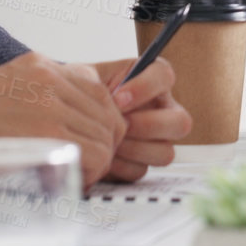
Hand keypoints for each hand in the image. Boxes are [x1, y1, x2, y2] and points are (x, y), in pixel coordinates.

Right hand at [0, 52, 126, 189]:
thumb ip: (45, 91)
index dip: (100, 121)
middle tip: (87, 163)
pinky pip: (94, 154)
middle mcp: (52, 81)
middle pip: (109, 115)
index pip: (100, 92)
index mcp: (44, 68)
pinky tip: (70, 178)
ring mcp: (52, 105)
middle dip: (103, 142)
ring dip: (97, 160)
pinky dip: (90, 173)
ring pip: (105, 137)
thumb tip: (75, 112)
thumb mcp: (8, 85)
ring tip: (75, 172)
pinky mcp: (48, 133)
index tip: (90, 139)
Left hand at [89, 58, 192, 181]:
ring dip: (133, 148)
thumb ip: (99, 79)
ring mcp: (155, 140)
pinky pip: (141, 170)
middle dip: (148, 125)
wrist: (65, 119)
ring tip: (107, 141)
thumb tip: (111, 97)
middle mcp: (161, 111)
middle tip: (120, 124)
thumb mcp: (85, 78)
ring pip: (165, 152)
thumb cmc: (78, 95)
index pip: (164, 75)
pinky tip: (103, 156)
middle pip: (180, 122)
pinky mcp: (141, 164)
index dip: (145, 87)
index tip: (117, 97)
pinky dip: (119, 166)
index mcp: (152, 82)